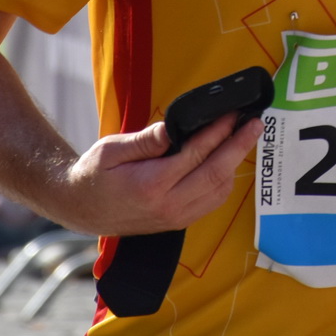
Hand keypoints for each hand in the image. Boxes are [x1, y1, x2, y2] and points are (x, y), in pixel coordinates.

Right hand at [52, 113, 262, 236]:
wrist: (81, 209)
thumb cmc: (94, 175)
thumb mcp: (111, 150)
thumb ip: (146, 140)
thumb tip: (174, 126)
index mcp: (150, 185)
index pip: (195, 155)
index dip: (217, 132)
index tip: (231, 113)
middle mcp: (168, 205)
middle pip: (216, 173)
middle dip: (239, 145)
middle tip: (255, 122)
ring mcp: (176, 217)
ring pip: (219, 190)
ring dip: (235, 163)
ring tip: (245, 137)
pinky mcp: (178, 221)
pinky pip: (212, 201)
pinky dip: (225, 180)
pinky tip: (227, 161)